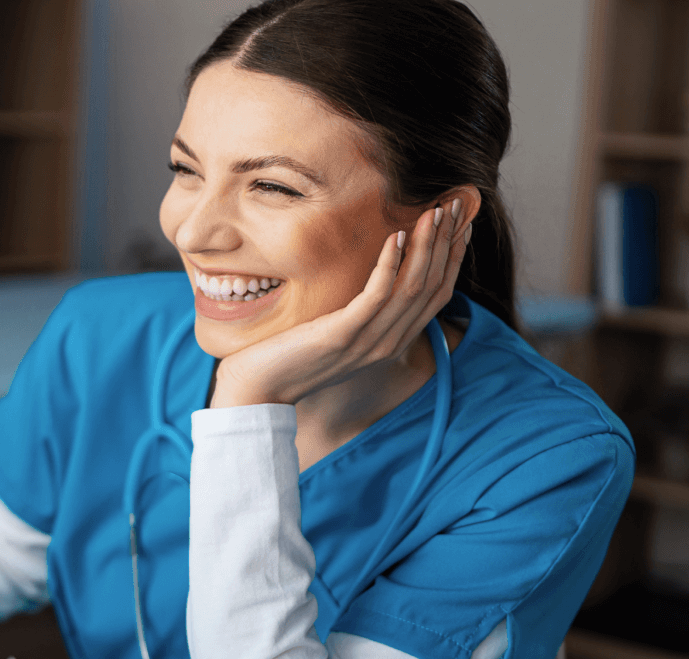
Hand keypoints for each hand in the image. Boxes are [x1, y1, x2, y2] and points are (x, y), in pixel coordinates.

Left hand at [210, 199, 471, 408]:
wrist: (260, 390)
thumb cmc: (293, 357)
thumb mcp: (339, 334)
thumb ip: (362, 315)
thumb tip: (374, 280)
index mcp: (392, 343)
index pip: (437, 296)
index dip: (452, 259)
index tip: (460, 224)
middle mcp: (388, 344)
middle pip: (431, 287)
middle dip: (446, 243)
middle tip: (453, 206)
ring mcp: (368, 342)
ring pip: (412, 287)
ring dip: (426, 246)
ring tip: (432, 213)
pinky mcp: (343, 335)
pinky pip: (377, 296)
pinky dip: (390, 265)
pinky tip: (395, 237)